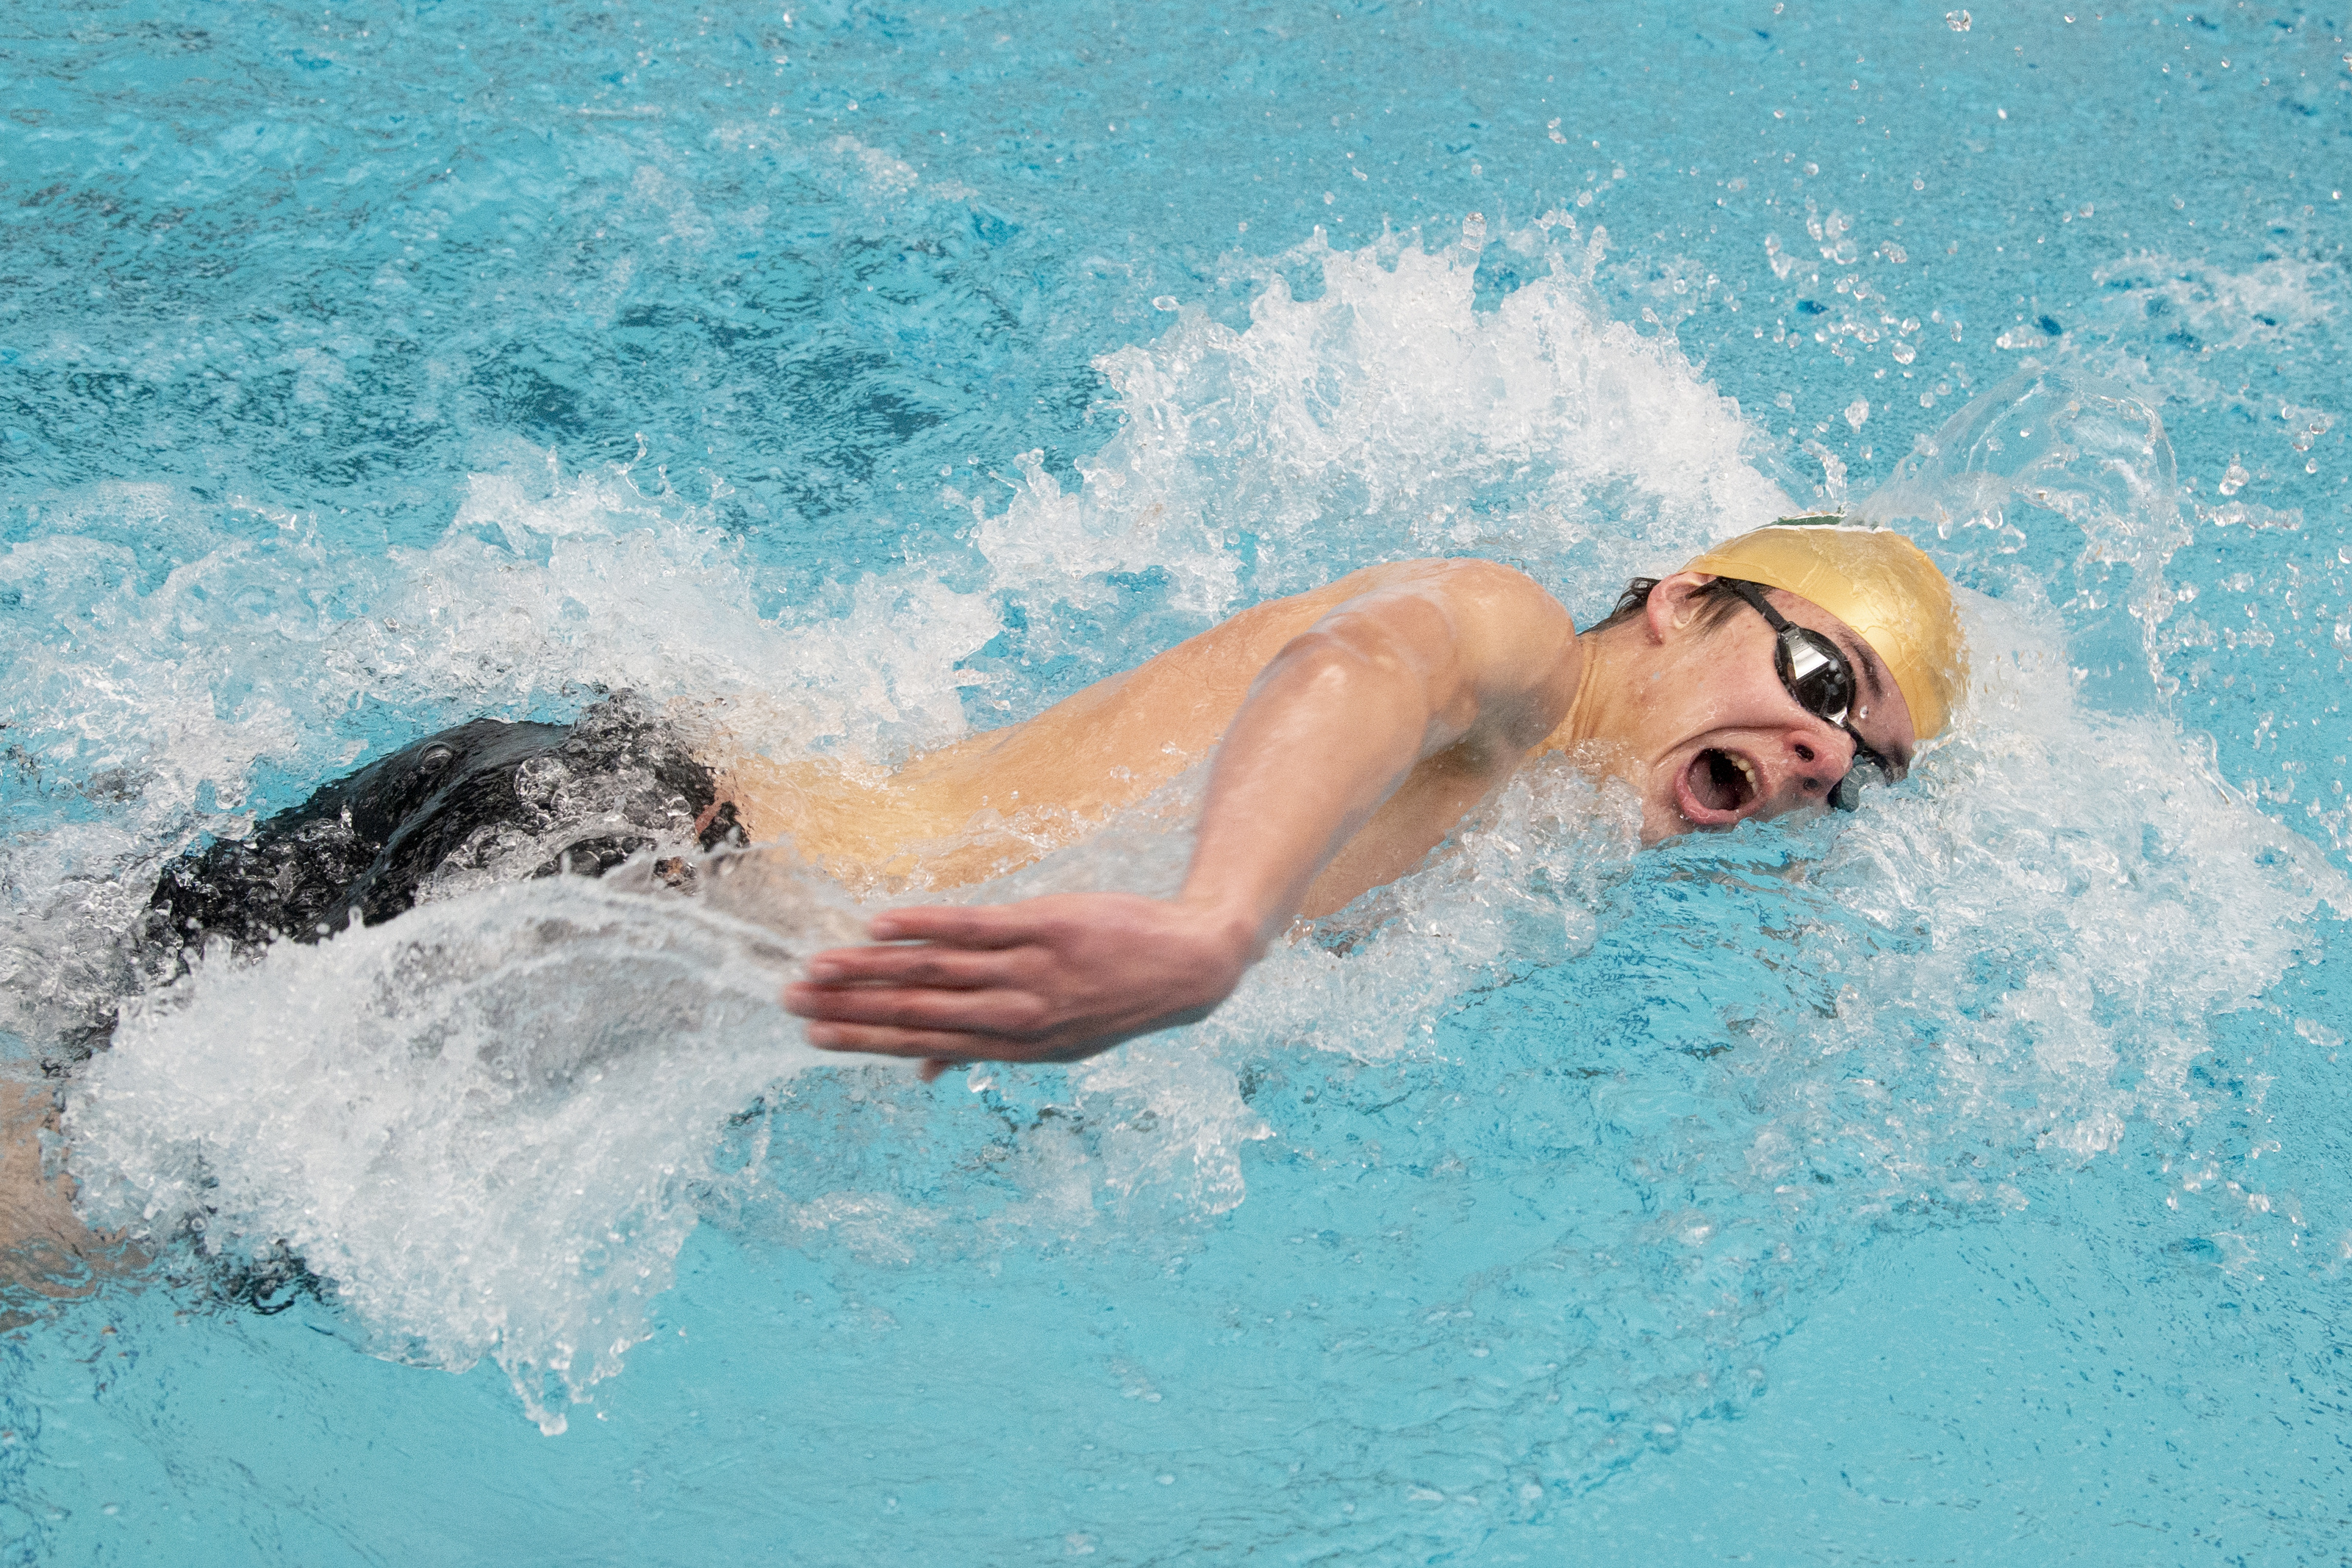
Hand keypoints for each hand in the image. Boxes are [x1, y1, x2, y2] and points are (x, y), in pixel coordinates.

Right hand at [780, 893, 1256, 1080]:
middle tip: (792, 1002)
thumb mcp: (1057, 1042)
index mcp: (1015, 1048)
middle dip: (850, 1008)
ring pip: (935, 971)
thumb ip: (987, 1047)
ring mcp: (1030, 971)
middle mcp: (1017, 1016)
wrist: (1188, 965)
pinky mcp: (1045, 927)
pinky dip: (925, 925)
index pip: (924, 1044)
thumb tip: (924, 1074)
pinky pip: (974, 926)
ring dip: (870, 969)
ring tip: (819, 966)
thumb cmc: (1110, 999)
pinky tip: (881, 925)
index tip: (812, 1037)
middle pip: (918, 1011)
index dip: (865, 1040)